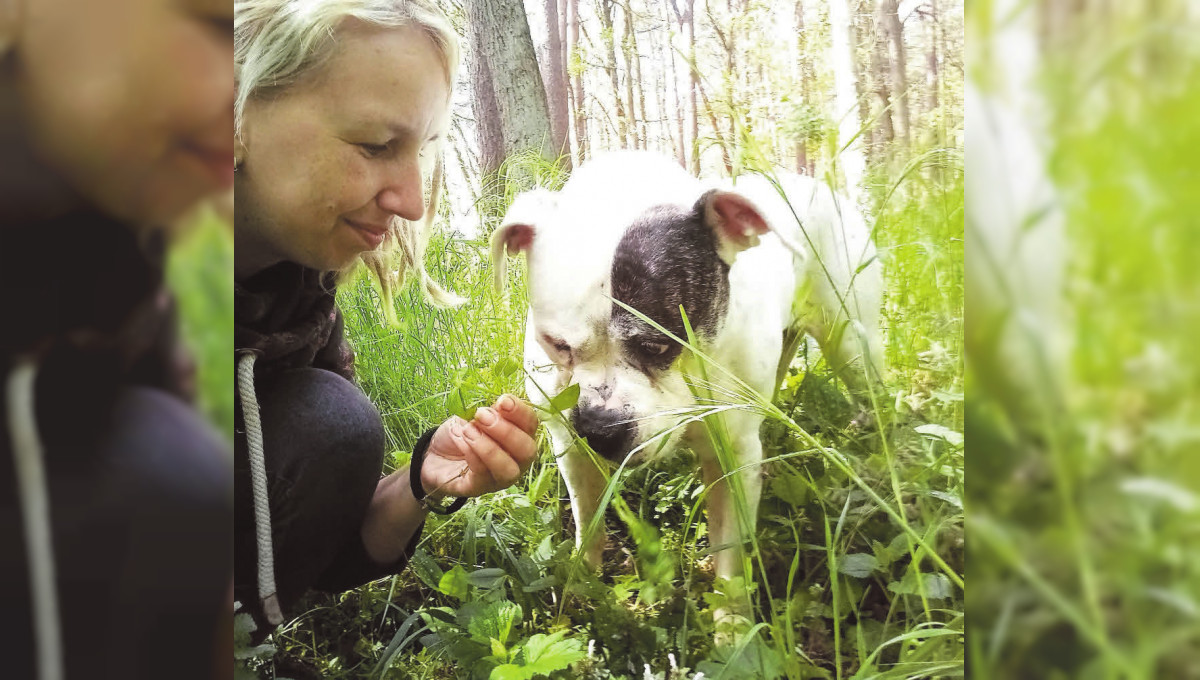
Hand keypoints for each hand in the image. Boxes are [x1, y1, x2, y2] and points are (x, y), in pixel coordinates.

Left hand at [421, 394, 538, 498]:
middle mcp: (516, 460)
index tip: (503, 401)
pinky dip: (472, 454)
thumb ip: (491, 412)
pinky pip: (482, 474)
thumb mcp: (475, 416)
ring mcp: (500, 477)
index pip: (531, 425)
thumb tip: (501, 406)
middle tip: (482, 415)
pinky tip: (461, 440)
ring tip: (468, 430)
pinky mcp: (480, 488)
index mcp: (520, 436)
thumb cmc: (461, 432)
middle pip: (527, 450)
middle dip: (506, 431)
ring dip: (489, 447)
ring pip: (508, 469)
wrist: (434, 454)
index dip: (521, 412)